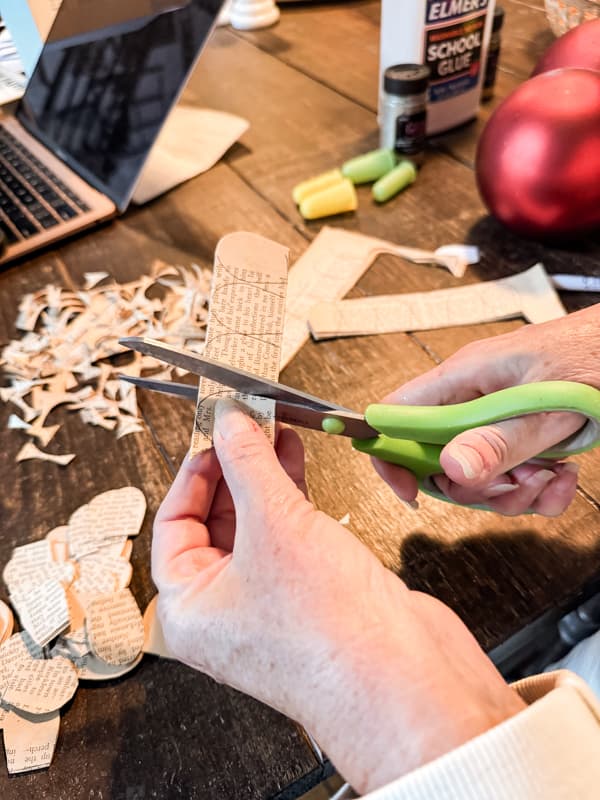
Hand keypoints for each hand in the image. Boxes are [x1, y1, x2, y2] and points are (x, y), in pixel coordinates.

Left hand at [153, 399, 524, 793]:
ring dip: (266, 478)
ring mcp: (270, 608)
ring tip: (276, 432)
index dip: (194, 473)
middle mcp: (225, 614)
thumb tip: (229, 424)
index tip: (215, 435)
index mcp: (190, 610)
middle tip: (248, 425)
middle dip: (235, 469)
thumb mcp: (274, 523)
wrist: (405, 680)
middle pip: (216, 524)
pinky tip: (298, 464)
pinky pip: (290, 540)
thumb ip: (247, 464)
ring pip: (257, 529)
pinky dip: (293, 499)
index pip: (174, 526)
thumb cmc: (328, 632)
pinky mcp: (312, 600)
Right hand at [375, 304, 599, 515]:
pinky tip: (562, 476)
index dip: (392, 454)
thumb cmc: (595, 351)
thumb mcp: (547, 405)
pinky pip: (511, 475)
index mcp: (463, 376)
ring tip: (550, 477)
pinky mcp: (521, 432)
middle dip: (475, 486)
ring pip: (478, 475)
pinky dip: (538, 489)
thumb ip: (500, 439)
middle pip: (439, 459)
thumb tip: (451, 468)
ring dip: (515, 492)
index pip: (397, 415)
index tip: (410, 490)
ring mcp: (497, 417)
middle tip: (513, 483)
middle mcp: (473, 397)